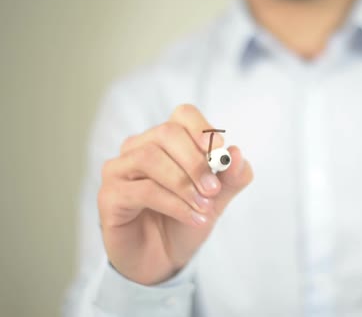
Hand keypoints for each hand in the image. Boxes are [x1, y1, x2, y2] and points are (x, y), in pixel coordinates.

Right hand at [97, 104, 252, 284]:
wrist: (162, 260)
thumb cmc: (185, 221)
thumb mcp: (216, 199)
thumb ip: (231, 177)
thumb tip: (237, 154)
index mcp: (166, 141)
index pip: (183, 115)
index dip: (202, 128)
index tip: (220, 150)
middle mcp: (138, 148)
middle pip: (166, 133)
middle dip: (195, 161)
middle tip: (214, 189)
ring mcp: (119, 169)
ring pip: (150, 158)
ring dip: (183, 183)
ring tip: (204, 207)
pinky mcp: (109, 195)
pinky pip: (143, 190)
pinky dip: (174, 204)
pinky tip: (193, 218)